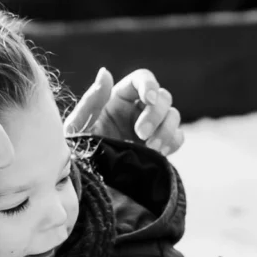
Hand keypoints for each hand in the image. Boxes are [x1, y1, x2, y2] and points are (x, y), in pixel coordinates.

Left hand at [67, 67, 184, 154]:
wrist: (91, 184)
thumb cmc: (79, 153)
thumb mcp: (78, 127)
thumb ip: (92, 101)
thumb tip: (105, 72)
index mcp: (119, 98)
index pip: (142, 79)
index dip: (149, 85)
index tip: (148, 99)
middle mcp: (138, 109)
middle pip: (162, 97)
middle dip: (155, 115)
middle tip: (142, 135)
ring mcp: (152, 128)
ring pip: (173, 115)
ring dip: (167, 130)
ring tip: (152, 149)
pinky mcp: (160, 146)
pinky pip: (177, 137)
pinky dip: (173, 142)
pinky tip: (160, 153)